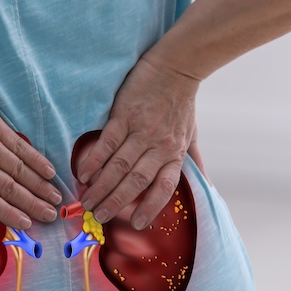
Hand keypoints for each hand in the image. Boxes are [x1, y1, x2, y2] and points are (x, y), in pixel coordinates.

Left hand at [0, 67, 62, 230]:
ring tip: (56, 199)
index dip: (9, 213)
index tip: (27, 225)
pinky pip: (19, 145)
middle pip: (8, 189)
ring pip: (18, 169)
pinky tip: (49, 170)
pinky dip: (35, 159)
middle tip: (51, 218)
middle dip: (32, 205)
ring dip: (39, 186)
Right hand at [75, 56, 199, 228]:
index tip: (137, 224)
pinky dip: (95, 160)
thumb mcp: (192, 134)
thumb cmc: (182, 101)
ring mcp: (141, 131)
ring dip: (101, 186)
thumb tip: (207, 184)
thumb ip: (195, 160)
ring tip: (87, 200)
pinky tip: (83, 173)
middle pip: (135, 181)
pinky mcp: (125, 115)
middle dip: (115, 202)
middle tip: (98, 215)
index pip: (163, 187)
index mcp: (175, 153)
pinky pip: (107, 143)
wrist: (176, 66)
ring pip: (119, 166)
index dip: (151, 207)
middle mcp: (159, 146)